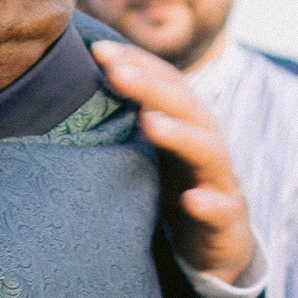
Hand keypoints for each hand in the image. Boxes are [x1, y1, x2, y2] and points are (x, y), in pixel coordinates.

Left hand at [93, 42, 255, 285]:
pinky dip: (207, 203)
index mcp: (186, 124)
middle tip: (114, 71)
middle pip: (184, 106)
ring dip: (179, 134)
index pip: (165, 83)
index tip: (96, 49)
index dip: (136, 63)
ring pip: (207, 150)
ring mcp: (219, 181)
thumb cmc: (173, 193)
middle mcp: (206, 144)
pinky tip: (190, 200)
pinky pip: (221, 209)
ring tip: (149, 122)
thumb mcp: (148, 155)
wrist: (216, 248)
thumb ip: (124, 125)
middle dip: (149, 86)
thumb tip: (70, 93)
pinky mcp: (227, 220)